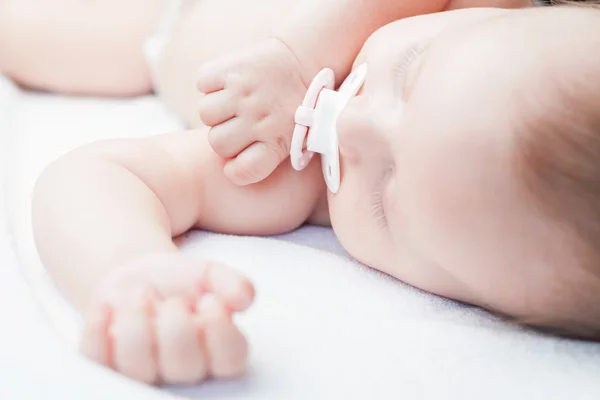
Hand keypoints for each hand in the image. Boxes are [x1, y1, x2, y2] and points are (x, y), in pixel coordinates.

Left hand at [80, 253, 253, 383]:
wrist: (141, 278)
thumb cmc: (181, 282)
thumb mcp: (210, 274)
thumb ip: (232, 284)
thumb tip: (243, 300)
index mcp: (217, 349)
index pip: (230, 359)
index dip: (221, 333)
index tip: (211, 301)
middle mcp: (183, 369)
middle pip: (185, 367)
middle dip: (177, 327)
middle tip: (173, 301)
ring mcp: (144, 370)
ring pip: (138, 367)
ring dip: (137, 323)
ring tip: (141, 294)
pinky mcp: (108, 363)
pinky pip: (98, 360)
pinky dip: (98, 331)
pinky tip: (106, 307)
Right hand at [196, 37, 307, 184]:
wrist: (304, 60)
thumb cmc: (297, 107)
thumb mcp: (297, 138)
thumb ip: (269, 156)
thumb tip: (235, 169)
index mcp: (278, 140)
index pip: (242, 171)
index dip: (236, 169)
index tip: (240, 160)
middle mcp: (260, 117)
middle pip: (217, 143)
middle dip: (224, 135)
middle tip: (238, 124)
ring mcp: (244, 91)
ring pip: (205, 114)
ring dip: (216, 109)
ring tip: (233, 102)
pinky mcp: (231, 68)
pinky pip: (203, 83)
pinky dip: (210, 83)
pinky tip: (228, 83)